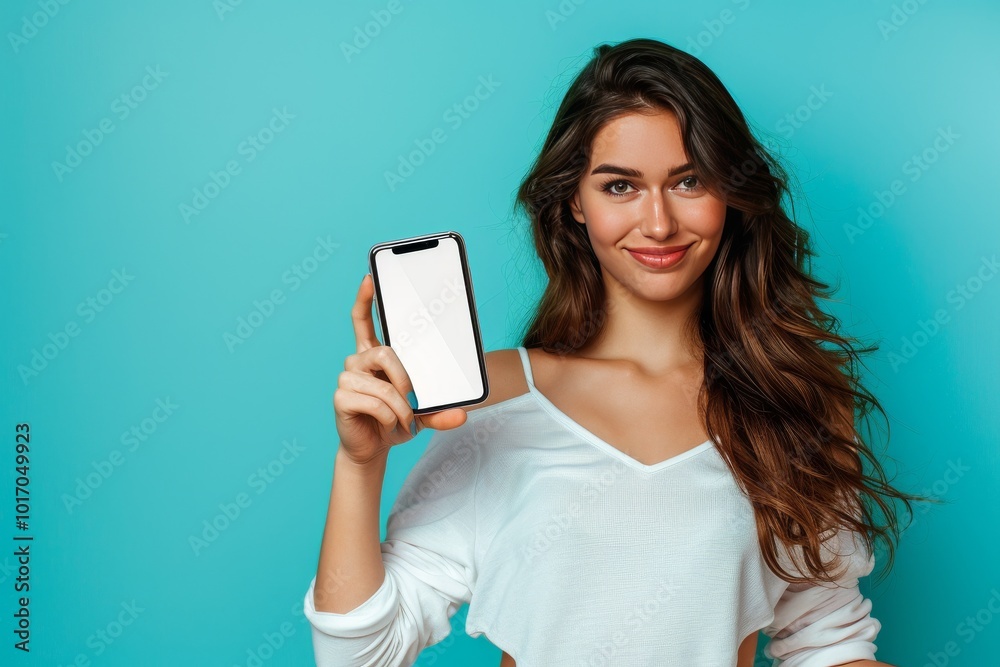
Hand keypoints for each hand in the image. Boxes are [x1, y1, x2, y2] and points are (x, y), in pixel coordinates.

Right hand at [332, 274, 467, 466]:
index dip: (366, 299)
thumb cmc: (396, 421)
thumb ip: (442, 411)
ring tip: (402, 421)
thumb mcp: (425, 414)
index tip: (369, 278)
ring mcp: (347, 379)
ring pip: (383, 383)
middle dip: (405, 379)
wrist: (374, 448)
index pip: (363, 320)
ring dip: (400, 407)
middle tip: (414, 399)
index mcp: (374, 355)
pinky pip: (374, 402)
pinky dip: (389, 418)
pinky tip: (388, 425)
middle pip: (384, 352)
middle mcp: (358, 362)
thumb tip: (463, 415)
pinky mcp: (341, 398)